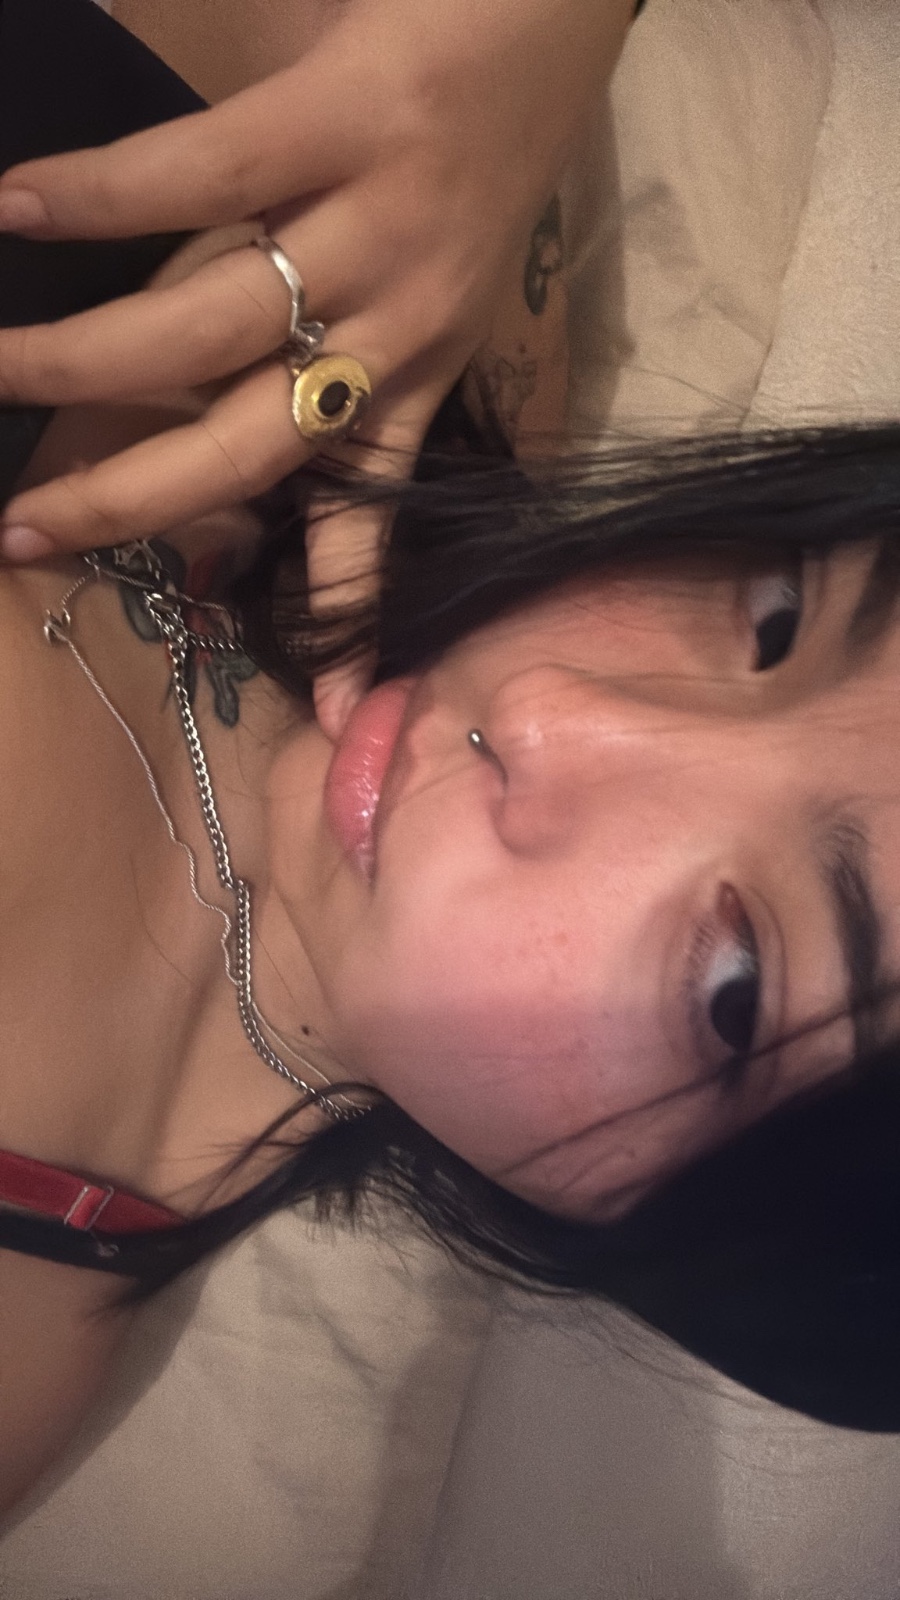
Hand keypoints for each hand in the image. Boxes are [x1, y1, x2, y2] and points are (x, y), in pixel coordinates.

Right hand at [0, 0, 632, 732]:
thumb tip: (247, 412)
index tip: (326, 718)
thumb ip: (358, 368)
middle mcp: (397, 322)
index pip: (364, 511)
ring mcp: (371, 227)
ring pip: (202, 326)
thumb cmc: (484, 152)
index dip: (345, 617)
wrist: (553, 12)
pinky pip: (202, 171)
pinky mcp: (343, 118)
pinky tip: (16, 205)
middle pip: (242, 445)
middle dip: (124, 498)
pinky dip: (101, 199)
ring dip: (81, 355)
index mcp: (419, 371)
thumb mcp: (442, 296)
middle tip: (20, 533)